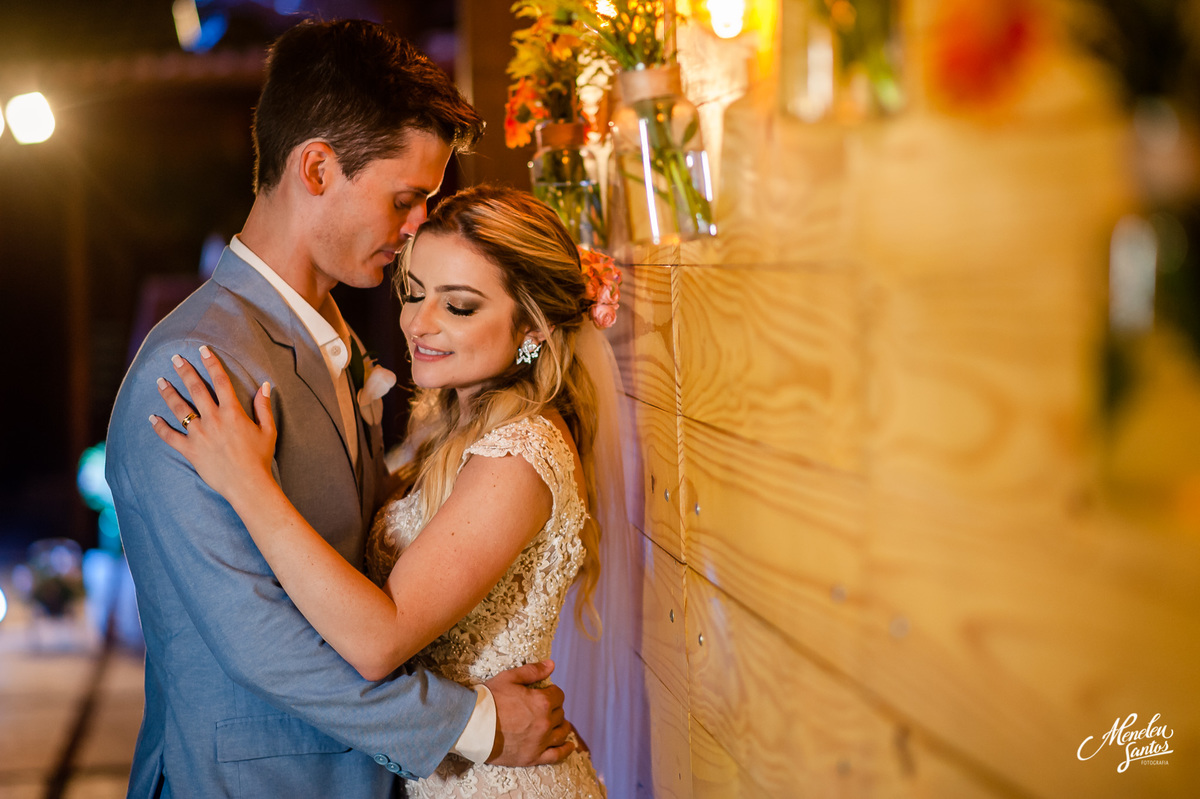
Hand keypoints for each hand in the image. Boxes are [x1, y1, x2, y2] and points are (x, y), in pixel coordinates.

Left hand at [150, 346, 275, 505]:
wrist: (248, 485)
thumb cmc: (260, 458)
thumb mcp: (268, 430)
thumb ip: (264, 406)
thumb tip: (265, 385)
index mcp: (232, 412)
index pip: (220, 380)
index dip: (211, 363)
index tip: (203, 350)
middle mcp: (213, 419)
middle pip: (195, 389)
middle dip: (184, 371)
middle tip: (175, 358)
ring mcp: (199, 435)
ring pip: (179, 408)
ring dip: (168, 393)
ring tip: (160, 381)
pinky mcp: (190, 450)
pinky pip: (170, 436)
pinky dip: (159, 427)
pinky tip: (152, 417)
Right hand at [484, 660, 574, 766]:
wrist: (471, 726)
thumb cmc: (489, 700)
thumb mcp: (509, 678)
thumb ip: (533, 671)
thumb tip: (552, 664)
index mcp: (541, 702)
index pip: (558, 695)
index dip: (552, 692)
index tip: (545, 692)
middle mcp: (545, 723)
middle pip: (560, 713)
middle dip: (554, 708)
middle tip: (543, 707)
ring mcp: (540, 742)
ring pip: (561, 732)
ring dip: (561, 726)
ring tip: (556, 723)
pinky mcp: (532, 757)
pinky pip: (556, 755)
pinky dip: (566, 750)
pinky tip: (570, 745)